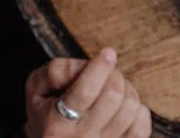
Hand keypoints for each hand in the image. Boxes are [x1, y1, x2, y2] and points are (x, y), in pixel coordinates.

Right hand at [24, 49, 151, 137]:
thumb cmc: (46, 115)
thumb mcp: (36, 91)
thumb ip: (55, 72)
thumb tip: (85, 64)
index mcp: (57, 125)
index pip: (85, 92)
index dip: (100, 68)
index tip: (108, 53)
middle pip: (113, 96)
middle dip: (113, 75)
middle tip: (106, 72)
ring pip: (130, 108)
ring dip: (126, 90)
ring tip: (113, 88)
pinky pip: (142, 126)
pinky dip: (138, 110)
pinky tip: (123, 107)